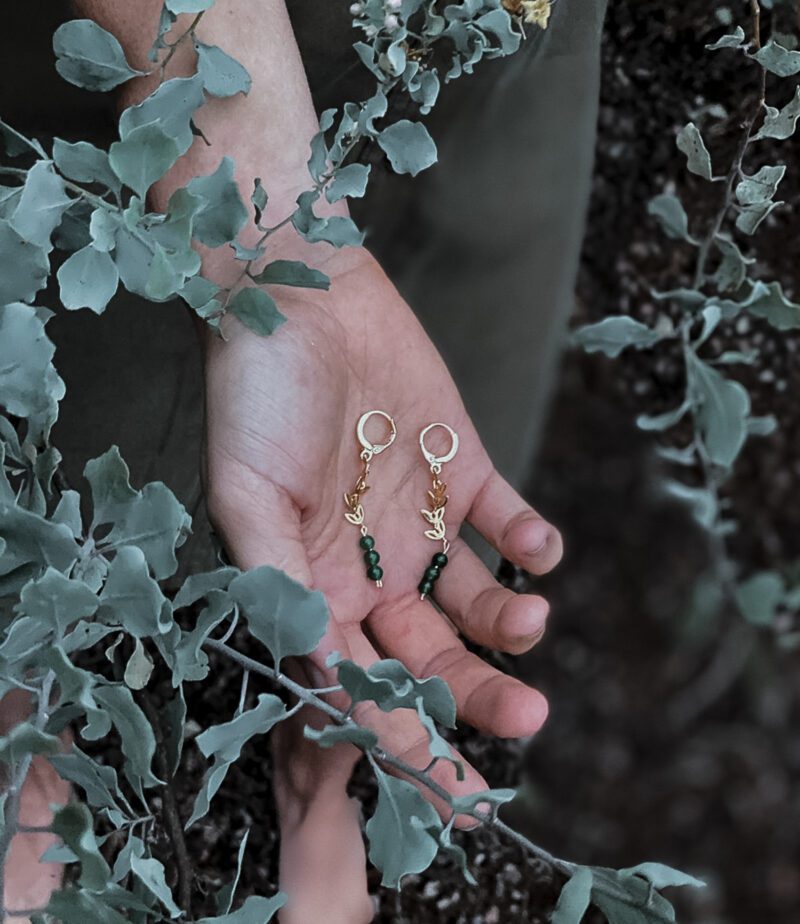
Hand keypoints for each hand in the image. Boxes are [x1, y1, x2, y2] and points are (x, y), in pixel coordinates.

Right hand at [203, 244, 561, 921]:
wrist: (300, 291)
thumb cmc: (260, 391)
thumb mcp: (248, 494)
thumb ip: (280, 581)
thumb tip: (319, 670)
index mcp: (315, 585)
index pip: (363, 682)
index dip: (404, 736)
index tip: (452, 787)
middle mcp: (370, 565)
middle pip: (429, 656)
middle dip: (474, 696)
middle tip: (524, 722)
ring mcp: (418, 519)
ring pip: (476, 600)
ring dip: (509, 622)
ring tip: (532, 621)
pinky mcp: (461, 468)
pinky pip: (507, 519)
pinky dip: (531, 539)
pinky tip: (542, 551)